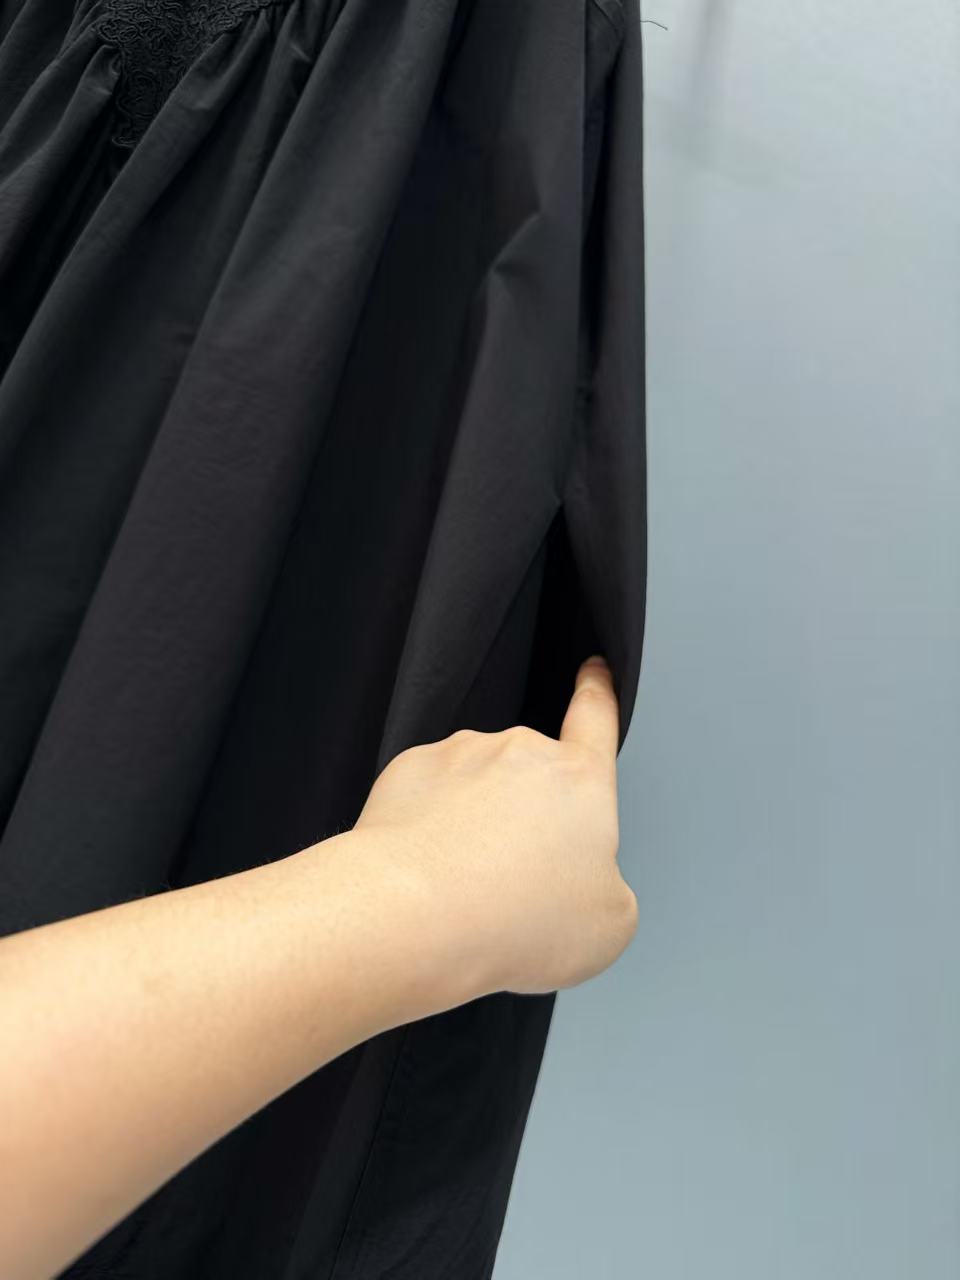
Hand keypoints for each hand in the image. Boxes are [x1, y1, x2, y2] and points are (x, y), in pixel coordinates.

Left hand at [353, 654, 637, 996]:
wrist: (413, 914)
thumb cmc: (513, 920)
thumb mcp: (608, 925)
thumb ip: (606, 886)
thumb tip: (581, 881)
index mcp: (579, 779)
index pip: (596, 717)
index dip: (597, 691)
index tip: (593, 671)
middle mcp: (521, 751)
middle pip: (531, 778)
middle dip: (525, 819)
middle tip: (513, 883)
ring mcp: (460, 755)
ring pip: (476, 787)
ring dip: (475, 824)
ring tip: (465, 886)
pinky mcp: (409, 770)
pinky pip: (429, 795)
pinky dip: (430, 826)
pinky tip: (428, 869)